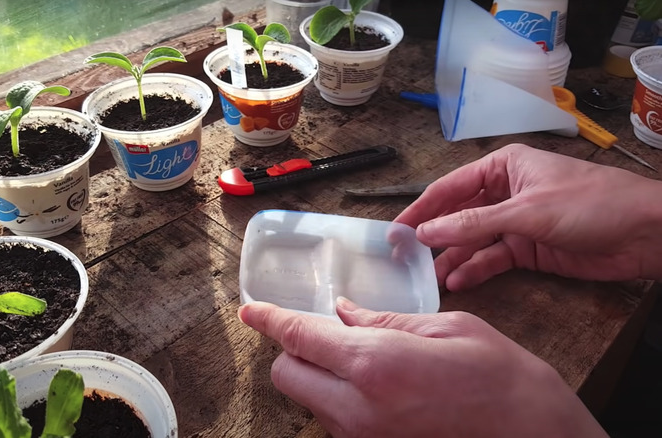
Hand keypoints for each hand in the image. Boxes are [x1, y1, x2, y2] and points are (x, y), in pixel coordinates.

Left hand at [238, 299, 607, 437]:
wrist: (534, 436)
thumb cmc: (500, 377)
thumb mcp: (444, 328)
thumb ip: (382, 320)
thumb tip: (343, 312)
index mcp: (375, 363)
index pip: (299, 337)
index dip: (270, 319)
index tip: (251, 309)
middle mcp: (358, 408)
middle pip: (286, 375)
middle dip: (294, 351)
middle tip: (324, 334)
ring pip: (310, 402)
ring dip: (319, 377)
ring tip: (365, 361)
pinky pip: (336, 423)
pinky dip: (341, 400)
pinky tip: (378, 387)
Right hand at [393, 143, 661, 289]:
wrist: (646, 233)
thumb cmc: (592, 204)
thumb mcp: (527, 211)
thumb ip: (473, 224)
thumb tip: (425, 232)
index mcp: (503, 167)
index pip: (450, 188)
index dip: (421, 209)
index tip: (396, 230)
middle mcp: (505, 192)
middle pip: (458, 215)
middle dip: (434, 236)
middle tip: (405, 258)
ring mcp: (516, 222)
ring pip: (473, 241)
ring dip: (453, 258)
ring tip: (429, 278)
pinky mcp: (529, 249)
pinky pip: (493, 258)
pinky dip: (476, 269)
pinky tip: (458, 282)